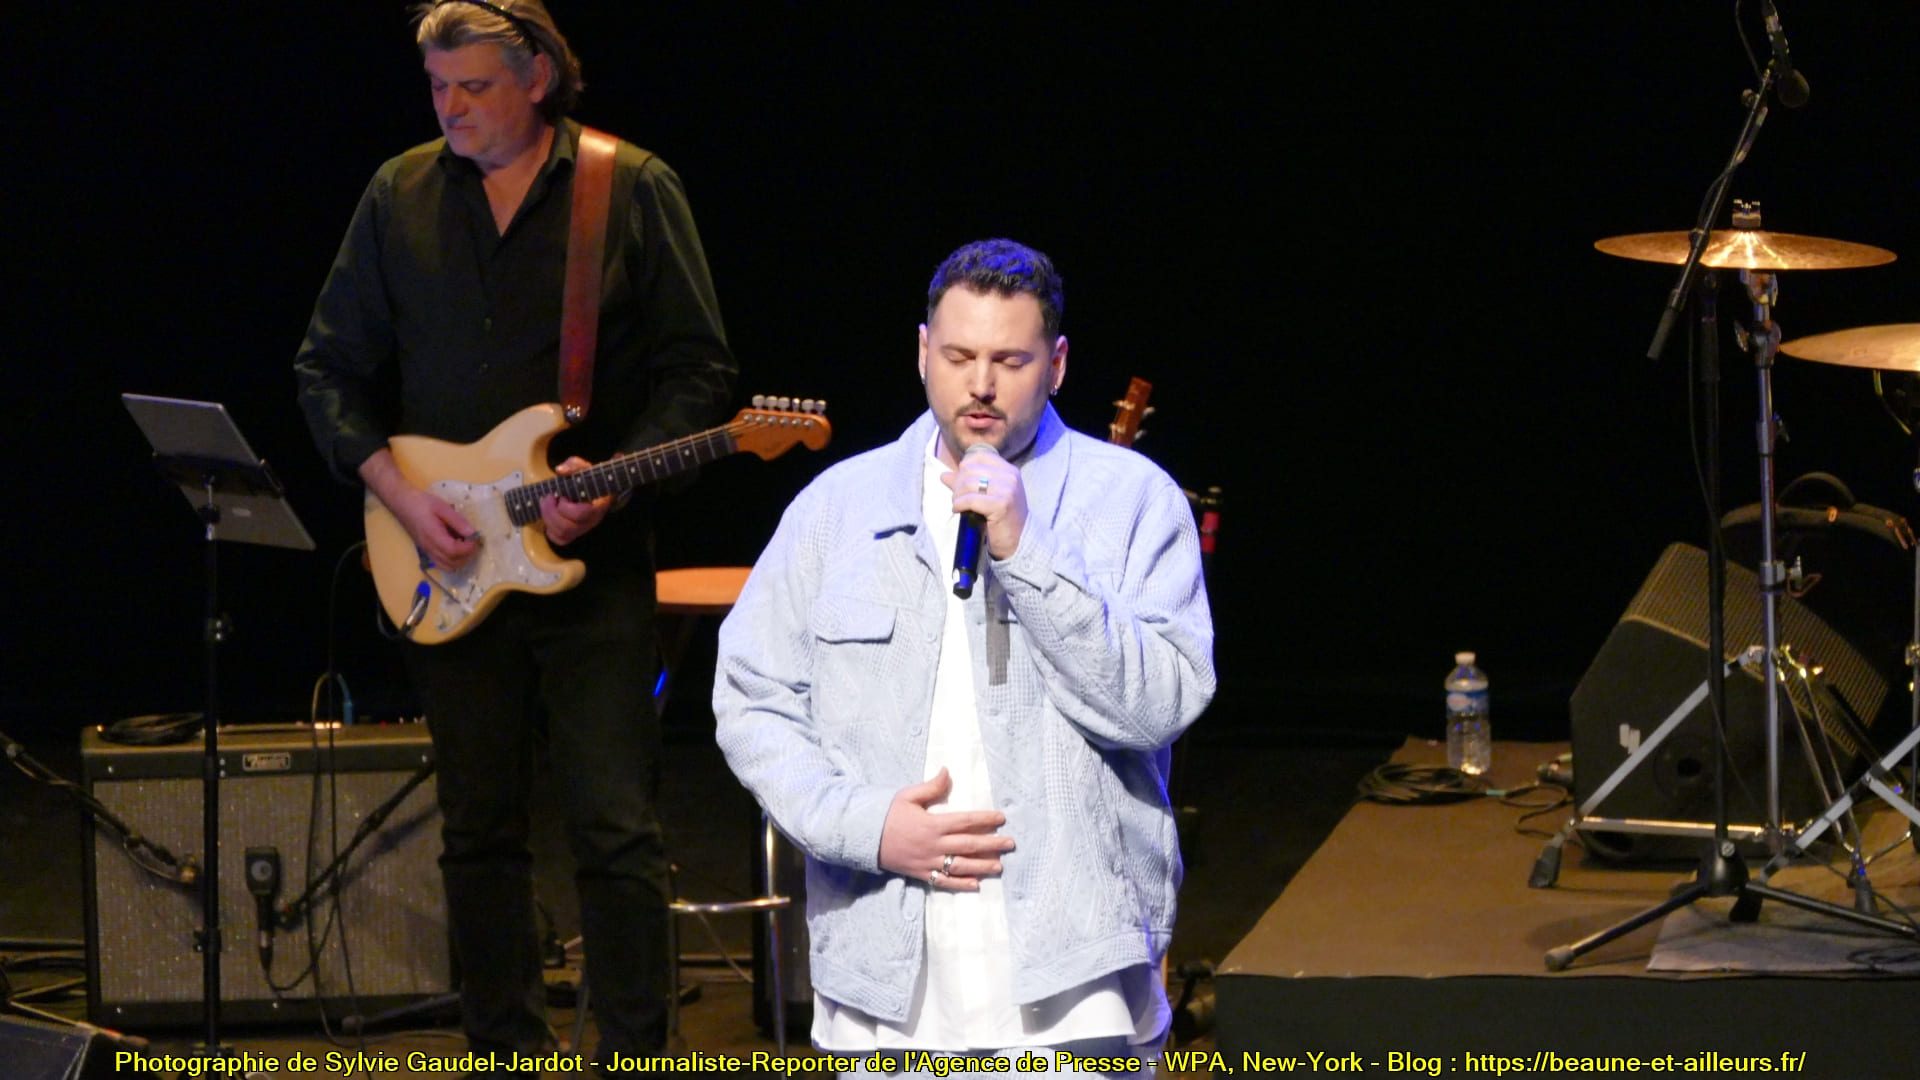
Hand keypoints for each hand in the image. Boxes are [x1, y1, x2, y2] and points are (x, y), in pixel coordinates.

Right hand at [360, 448, 477, 569]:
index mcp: (433, 536)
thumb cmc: (422, 502)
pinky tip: (456, 545)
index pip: (454, 551)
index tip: (476, 537)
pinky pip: (442, 563)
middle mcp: (430, 548)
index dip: (469, 548)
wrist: (402, 503)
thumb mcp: (442, 507)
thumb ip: (458, 521)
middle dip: (468, 555)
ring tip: (466, 544)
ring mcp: (427, 551)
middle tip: (473, 541)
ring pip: (448, 566)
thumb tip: (473, 533)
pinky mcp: (427, 550)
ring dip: (461, 559)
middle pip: (453, 563)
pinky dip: (453, 560)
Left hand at [540, 456, 612, 546]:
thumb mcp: (583, 467)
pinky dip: (550, 530)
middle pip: (568, 527)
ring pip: (562, 534)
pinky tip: (550, 516)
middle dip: (551, 512)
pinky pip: (560, 539)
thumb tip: (560, 470)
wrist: (597, 488)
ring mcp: (583, 528)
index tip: (562, 495)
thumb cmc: (590, 479)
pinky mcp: (574, 533)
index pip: (581, 514)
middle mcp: (591, 521)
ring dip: (548, 518)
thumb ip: (573, 465)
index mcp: (598, 505)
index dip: (566, 507)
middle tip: (548, 498)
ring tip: (547, 504)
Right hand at [877, 768, 1015, 890]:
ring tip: (999, 865)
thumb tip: (948, 772)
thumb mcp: (907, 796)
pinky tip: (975, 884)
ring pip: (960, 866)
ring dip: (981, 866)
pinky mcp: (921, 874)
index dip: (985, 820)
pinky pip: (943, 881)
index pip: (965, 821)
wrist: (864, 837)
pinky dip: (960, 884)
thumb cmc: (888, 814)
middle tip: (1010, 844)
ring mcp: (928, 862)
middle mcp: (934, 845)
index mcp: (933, 824)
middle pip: (968, 845)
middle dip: (992, 844)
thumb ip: (931, 787)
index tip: (1001, 818)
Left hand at [942, 453, 1026, 559]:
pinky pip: (970, 500)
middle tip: (957, 497)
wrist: (1019, 541)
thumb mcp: (988, 495)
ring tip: (957, 504)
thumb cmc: (1002, 518)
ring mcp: (1007, 490)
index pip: (980, 455)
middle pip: (970, 469)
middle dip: (958, 484)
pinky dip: (959, 505)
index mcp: (1009, 470)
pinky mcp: (1001, 505)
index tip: (961, 481)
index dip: (965, 466)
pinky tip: (959, 510)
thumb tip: (944, 475)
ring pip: (968, 484)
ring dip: (957, 495)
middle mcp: (1010, 477)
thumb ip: (967, 482)